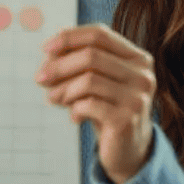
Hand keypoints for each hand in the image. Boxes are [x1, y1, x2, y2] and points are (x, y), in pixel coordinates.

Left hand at [37, 23, 156, 183]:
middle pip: (91, 56)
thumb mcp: (96, 82)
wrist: (128, 149)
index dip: (70, 37)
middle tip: (40, 79)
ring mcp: (137, 97)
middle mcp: (142, 75)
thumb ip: (78, 63)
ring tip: (54, 99)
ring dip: (63, 89)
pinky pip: (89, 104)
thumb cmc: (108, 108)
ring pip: (88, 80)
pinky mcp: (127, 119)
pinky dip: (74, 108)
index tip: (46, 49)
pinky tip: (74, 116)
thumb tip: (50, 51)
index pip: (100, 34)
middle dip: (59, 66)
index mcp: (137, 58)